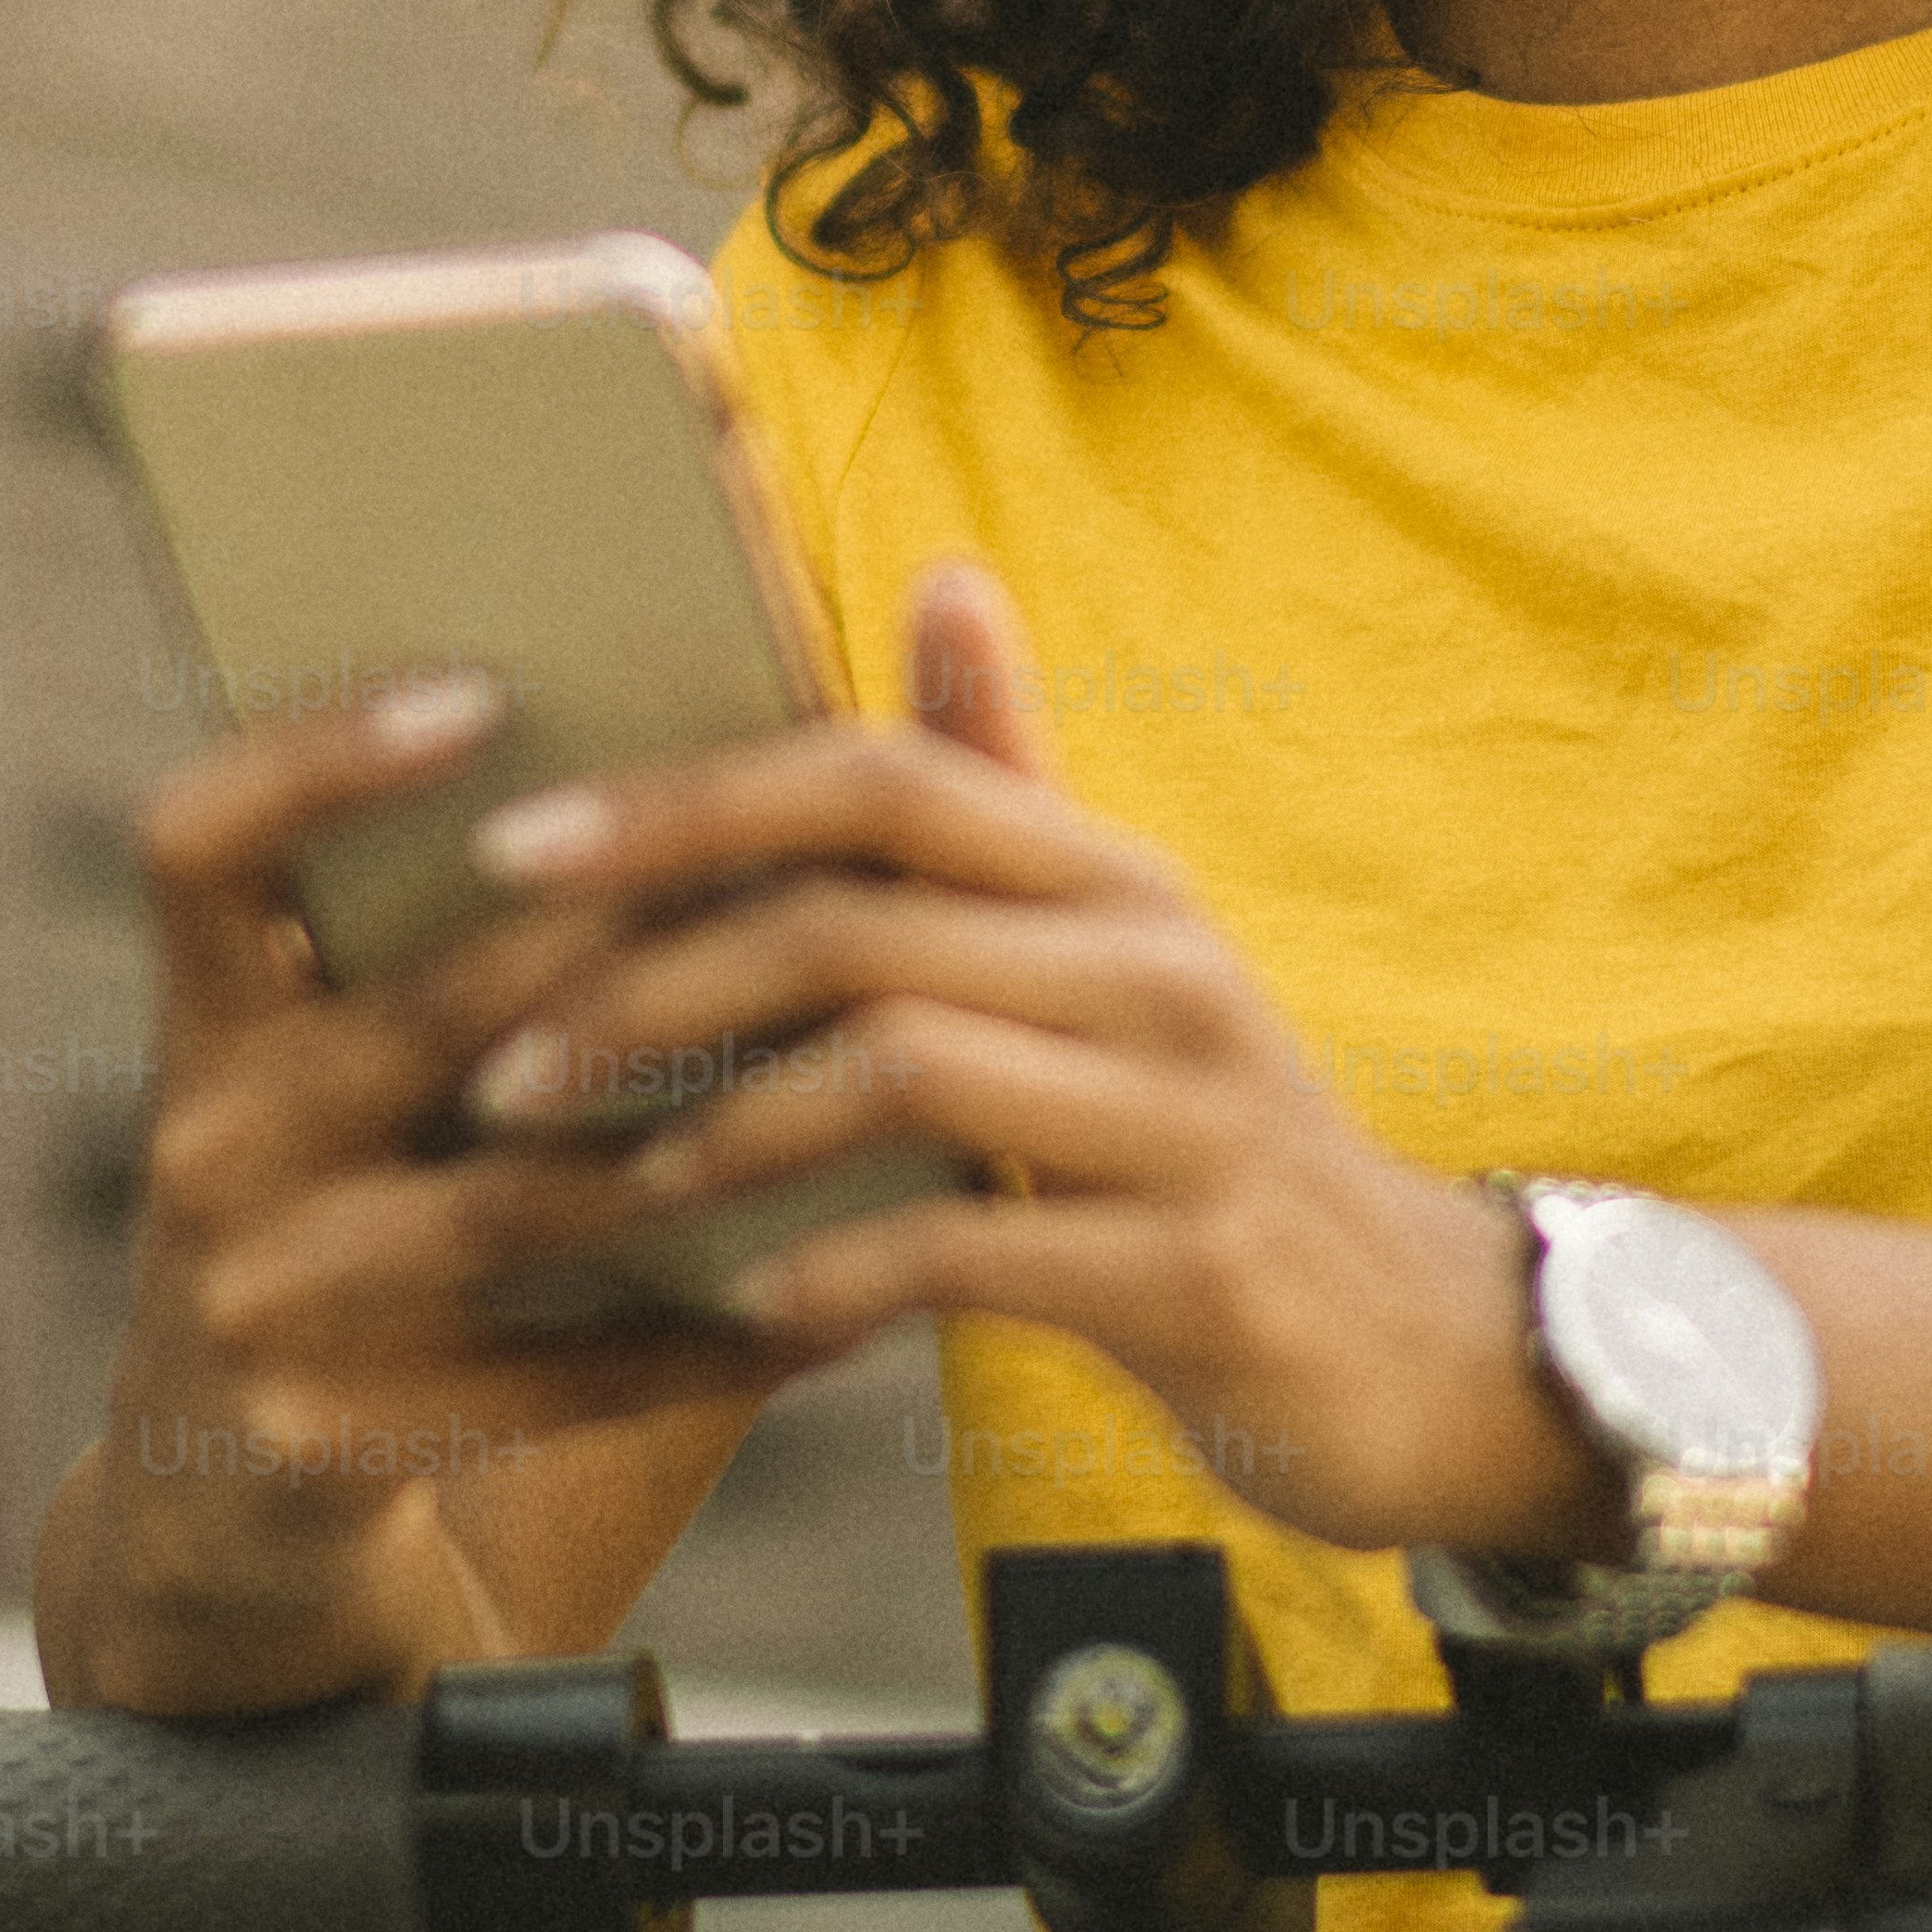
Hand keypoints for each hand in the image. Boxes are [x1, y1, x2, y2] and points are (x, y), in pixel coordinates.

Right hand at [89, 666, 829, 1573]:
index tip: (485, 691)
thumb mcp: (385, 1095)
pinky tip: (846, 1310)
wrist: (248, 1528)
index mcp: (212, 1021)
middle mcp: (204, 1144)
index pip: (198, 843)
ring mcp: (252, 1300)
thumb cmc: (383, 1248)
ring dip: (713, 1142)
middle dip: (630, 949)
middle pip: (427, 1011)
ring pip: (517, 1196)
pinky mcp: (324, 1442)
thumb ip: (508, 945)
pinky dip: (712, 1339)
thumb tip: (739, 748)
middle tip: (814, 888)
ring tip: (877, 1090)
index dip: (315, 755)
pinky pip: (558, 1375)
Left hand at [450, 560, 1605, 1568]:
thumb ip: (1009, 791)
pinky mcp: (1197, 1271)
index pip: (877, 775)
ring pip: (902, 1067)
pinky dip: (835, 1277)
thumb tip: (941, 575)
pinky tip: (751, 1318)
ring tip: (607, 1197)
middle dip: (649, 989)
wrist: (1432, 1356)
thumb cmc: (1208, 1147)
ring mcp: (1186, 1116)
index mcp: (1110, 878)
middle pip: (857, 918)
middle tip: (500, 1072)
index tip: (509, 852)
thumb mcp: (1118, 959)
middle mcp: (1154, 965)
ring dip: (718, 1136)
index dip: (685, 802)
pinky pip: (972, 1249)